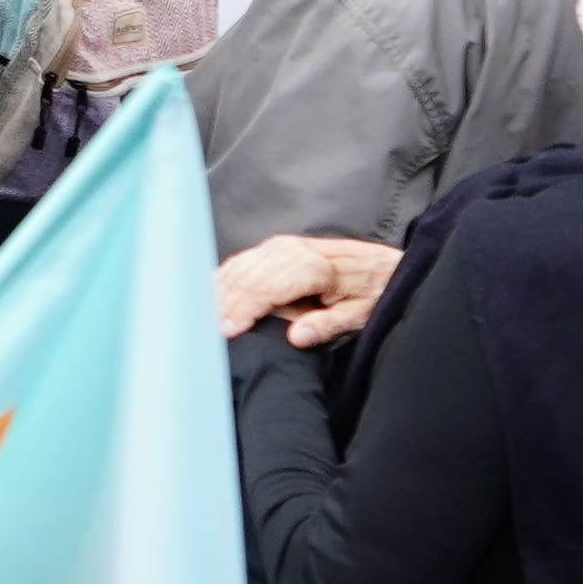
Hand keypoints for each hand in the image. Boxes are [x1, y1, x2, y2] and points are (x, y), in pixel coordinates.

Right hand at [214, 233, 401, 346]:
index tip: (225, 331)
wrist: (383, 264)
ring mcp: (282, 245)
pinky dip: (224, 278)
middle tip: (202, 331)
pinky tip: (210, 295)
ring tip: (199, 317)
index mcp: (315, 267)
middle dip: (223, 303)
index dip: (243, 309)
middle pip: (247, 277)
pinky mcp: (276, 246)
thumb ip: (328, 325)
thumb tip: (295, 338)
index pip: (267, 287)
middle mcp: (293, 250)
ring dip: (218, 291)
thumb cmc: (373, 293)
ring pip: (240, 267)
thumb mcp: (361, 314)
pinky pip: (242, 261)